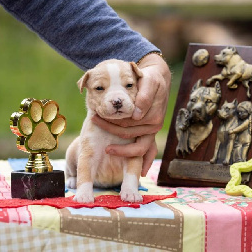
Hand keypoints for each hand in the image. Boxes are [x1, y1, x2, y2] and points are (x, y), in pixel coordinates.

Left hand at [92, 53, 170, 175]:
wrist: (157, 79)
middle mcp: (153, 126)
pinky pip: (149, 152)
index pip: (128, 124)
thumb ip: (144, 96)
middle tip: (93, 124)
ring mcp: (151, 131)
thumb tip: (137, 115)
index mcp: (153, 116)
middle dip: (110, 132)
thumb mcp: (149, 82)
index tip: (95, 117)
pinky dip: (145, 162)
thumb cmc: (151, 79)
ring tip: (106, 149)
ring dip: (122, 150)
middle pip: (128, 135)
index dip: (111, 123)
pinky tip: (140, 173)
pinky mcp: (149, 133)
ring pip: (136, 147)